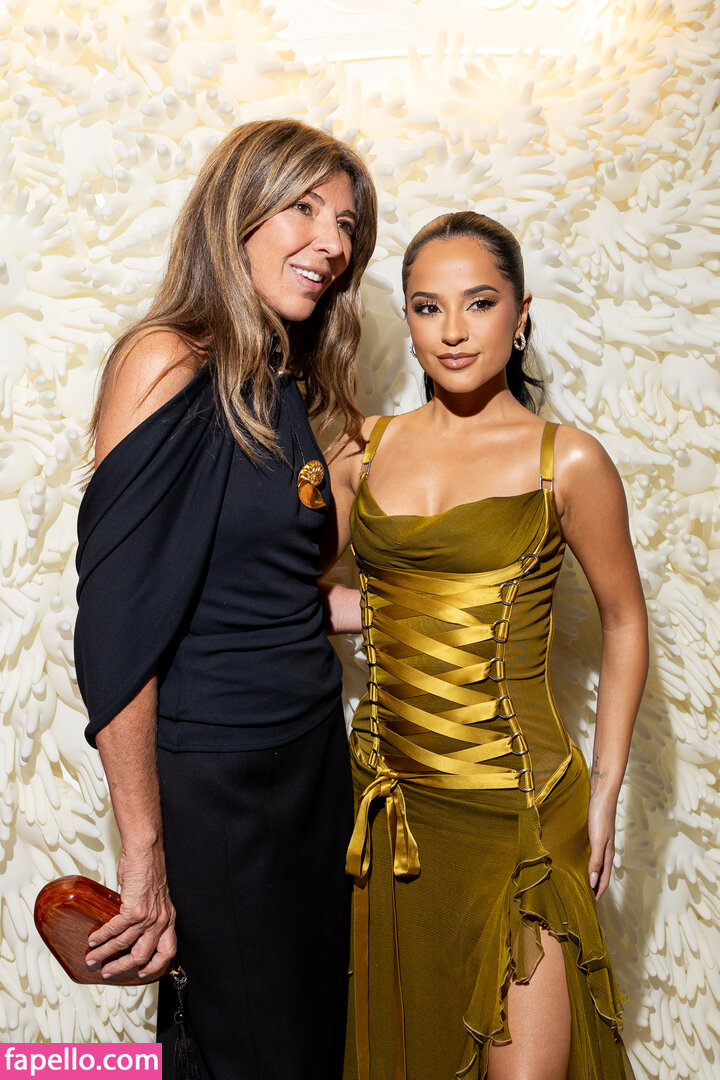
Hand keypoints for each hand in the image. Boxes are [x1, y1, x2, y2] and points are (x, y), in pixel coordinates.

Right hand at [85, 842, 175, 978]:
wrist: (146, 852)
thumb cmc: (147, 869)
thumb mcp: (153, 898)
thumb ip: (145, 915)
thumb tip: (129, 926)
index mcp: (168, 918)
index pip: (168, 950)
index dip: (156, 965)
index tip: (143, 972)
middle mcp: (161, 920)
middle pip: (143, 955)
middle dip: (122, 967)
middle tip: (108, 971)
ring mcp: (149, 916)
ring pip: (124, 945)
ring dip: (105, 954)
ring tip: (93, 957)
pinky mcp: (134, 910)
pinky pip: (115, 930)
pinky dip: (102, 937)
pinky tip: (94, 939)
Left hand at [587, 793, 616, 900]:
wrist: (601, 795)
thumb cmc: (600, 816)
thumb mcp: (598, 840)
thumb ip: (596, 860)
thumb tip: (592, 882)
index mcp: (608, 854)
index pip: (603, 880)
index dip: (598, 893)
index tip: (591, 906)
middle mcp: (605, 851)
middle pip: (600, 874)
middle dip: (594, 888)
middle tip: (584, 900)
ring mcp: (600, 843)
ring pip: (595, 865)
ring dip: (589, 876)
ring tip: (580, 885)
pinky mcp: (593, 835)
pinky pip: (590, 855)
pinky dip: (585, 863)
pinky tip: (577, 862)